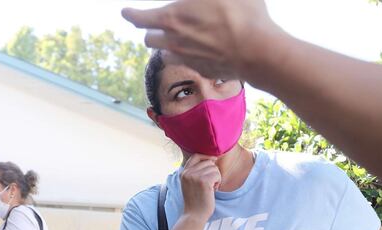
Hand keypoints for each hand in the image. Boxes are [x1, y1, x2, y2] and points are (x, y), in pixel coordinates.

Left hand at [121, 0, 280, 78]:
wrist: (256, 50)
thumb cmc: (241, 13)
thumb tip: (193, 0)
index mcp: (172, 17)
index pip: (139, 18)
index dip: (130, 14)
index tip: (125, 12)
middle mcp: (172, 41)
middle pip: (149, 38)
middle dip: (150, 30)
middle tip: (157, 24)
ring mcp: (184, 58)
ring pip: (164, 53)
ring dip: (165, 45)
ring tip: (177, 37)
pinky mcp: (197, 69)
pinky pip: (182, 62)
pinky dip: (183, 55)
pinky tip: (197, 48)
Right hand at [180, 154, 218, 220]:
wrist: (194, 214)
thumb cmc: (195, 200)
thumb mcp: (190, 183)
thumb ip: (195, 172)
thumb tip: (212, 159)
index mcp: (183, 173)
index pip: (196, 156)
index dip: (206, 156)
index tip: (214, 160)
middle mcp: (188, 173)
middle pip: (208, 162)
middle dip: (213, 171)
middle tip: (210, 184)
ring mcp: (195, 177)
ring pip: (214, 168)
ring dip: (216, 178)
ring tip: (210, 188)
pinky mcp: (204, 181)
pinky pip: (217, 175)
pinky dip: (218, 182)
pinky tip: (213, 190)